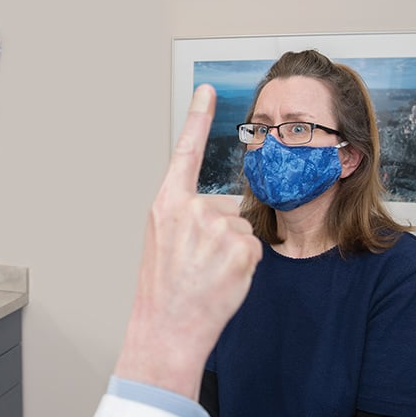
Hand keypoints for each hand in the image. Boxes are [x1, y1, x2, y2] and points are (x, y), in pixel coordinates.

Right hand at [114, 84, 261, 399]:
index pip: (185, 151)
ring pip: (242, 227)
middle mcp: (190, 208)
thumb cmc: (163, 290)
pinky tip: (224, 280)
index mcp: (166, 203)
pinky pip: (254, 247)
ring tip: (209, 274)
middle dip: (222, 233)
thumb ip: (182, 215)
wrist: (168, 328)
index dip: (197, 118)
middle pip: (225, 206)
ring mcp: (216, 226)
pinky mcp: (241, 246)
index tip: (208, 89)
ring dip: (234, 251)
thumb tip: (208, 210)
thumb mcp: (161, 242)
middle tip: (199, 264)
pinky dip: (245, 265)